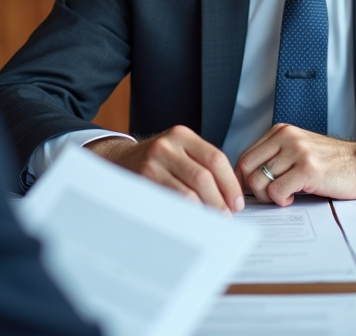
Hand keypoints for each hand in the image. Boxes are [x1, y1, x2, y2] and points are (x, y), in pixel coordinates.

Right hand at [87, 125, 243, 214]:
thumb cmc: (157, 160)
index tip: (236, 202)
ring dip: (205, 210)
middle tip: (226, 215)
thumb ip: (201, 164)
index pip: (216, 159)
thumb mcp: (178, 151)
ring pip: (188, 192)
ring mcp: (153, 162)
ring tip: (212, 220)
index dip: (230, 184)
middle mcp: (168, 145)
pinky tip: (193, 219)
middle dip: (219, 200)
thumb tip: (229, 196)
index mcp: (182, 135)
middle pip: (204, 177)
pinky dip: (186, 213)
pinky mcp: (142, 180)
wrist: (119, 159)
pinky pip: (170, 201)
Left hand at [235, 124, 355, 205]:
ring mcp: (298, 152)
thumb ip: (275, 157)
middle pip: (247, 168)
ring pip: (259, 181)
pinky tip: (293, 197)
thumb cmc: (331, 163)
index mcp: (281, 131)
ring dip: (268, 196)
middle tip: (268, 197)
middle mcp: (287, 137)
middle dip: (252, 189)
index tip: (252, 191)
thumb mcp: (298, 150)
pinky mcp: (308, 169)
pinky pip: (277, 191)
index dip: (243, 179)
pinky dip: (281, 200)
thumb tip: (246, 179)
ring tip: (283, 196)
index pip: (245, 156)